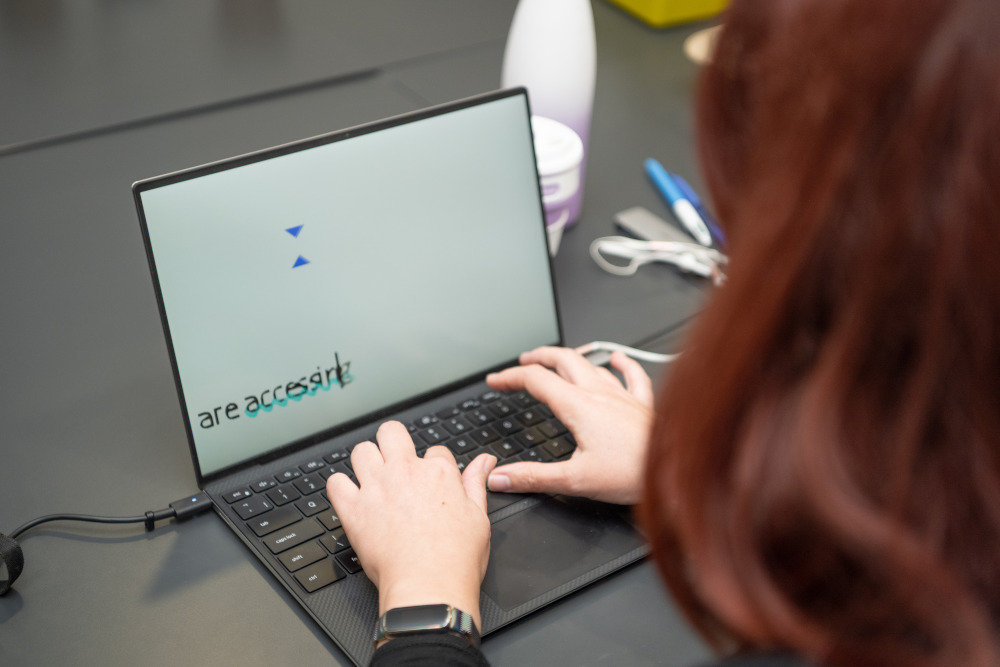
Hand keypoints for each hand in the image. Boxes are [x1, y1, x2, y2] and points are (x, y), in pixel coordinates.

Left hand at [326, 421, 496, 629]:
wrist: (429, 587)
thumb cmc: (456, 559)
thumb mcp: (479, 517)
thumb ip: (476, 483)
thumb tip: (484, 461)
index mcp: (438, 473)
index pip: (435, 450)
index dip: (434, 465)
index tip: (431, 481)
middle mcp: (405, 472)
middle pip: (391, 432)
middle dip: (393, 442)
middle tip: (395, 461)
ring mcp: (377, 488)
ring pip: (361, 451)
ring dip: (366, 461)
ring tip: (372, 478)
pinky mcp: (354, 510)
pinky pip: (335, 483)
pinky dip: (340, 488)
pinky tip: (350, 497)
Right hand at [485, 346, 654, 504]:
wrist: (675, 472)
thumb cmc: (632, 475)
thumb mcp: (574, 480)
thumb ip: (533, 477)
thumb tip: (501, 477)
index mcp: (579, 407)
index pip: (536, 380)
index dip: (510, 377)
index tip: (496, 381)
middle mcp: (600, 394)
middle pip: (563, 360)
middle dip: (538, 357)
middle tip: (522, 362)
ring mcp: (623, 396)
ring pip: (592, 364)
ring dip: (570, 357)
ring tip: (558, 359)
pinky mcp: (643, 405)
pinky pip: (632, 375)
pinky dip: (620, 363)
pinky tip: (618, 358)